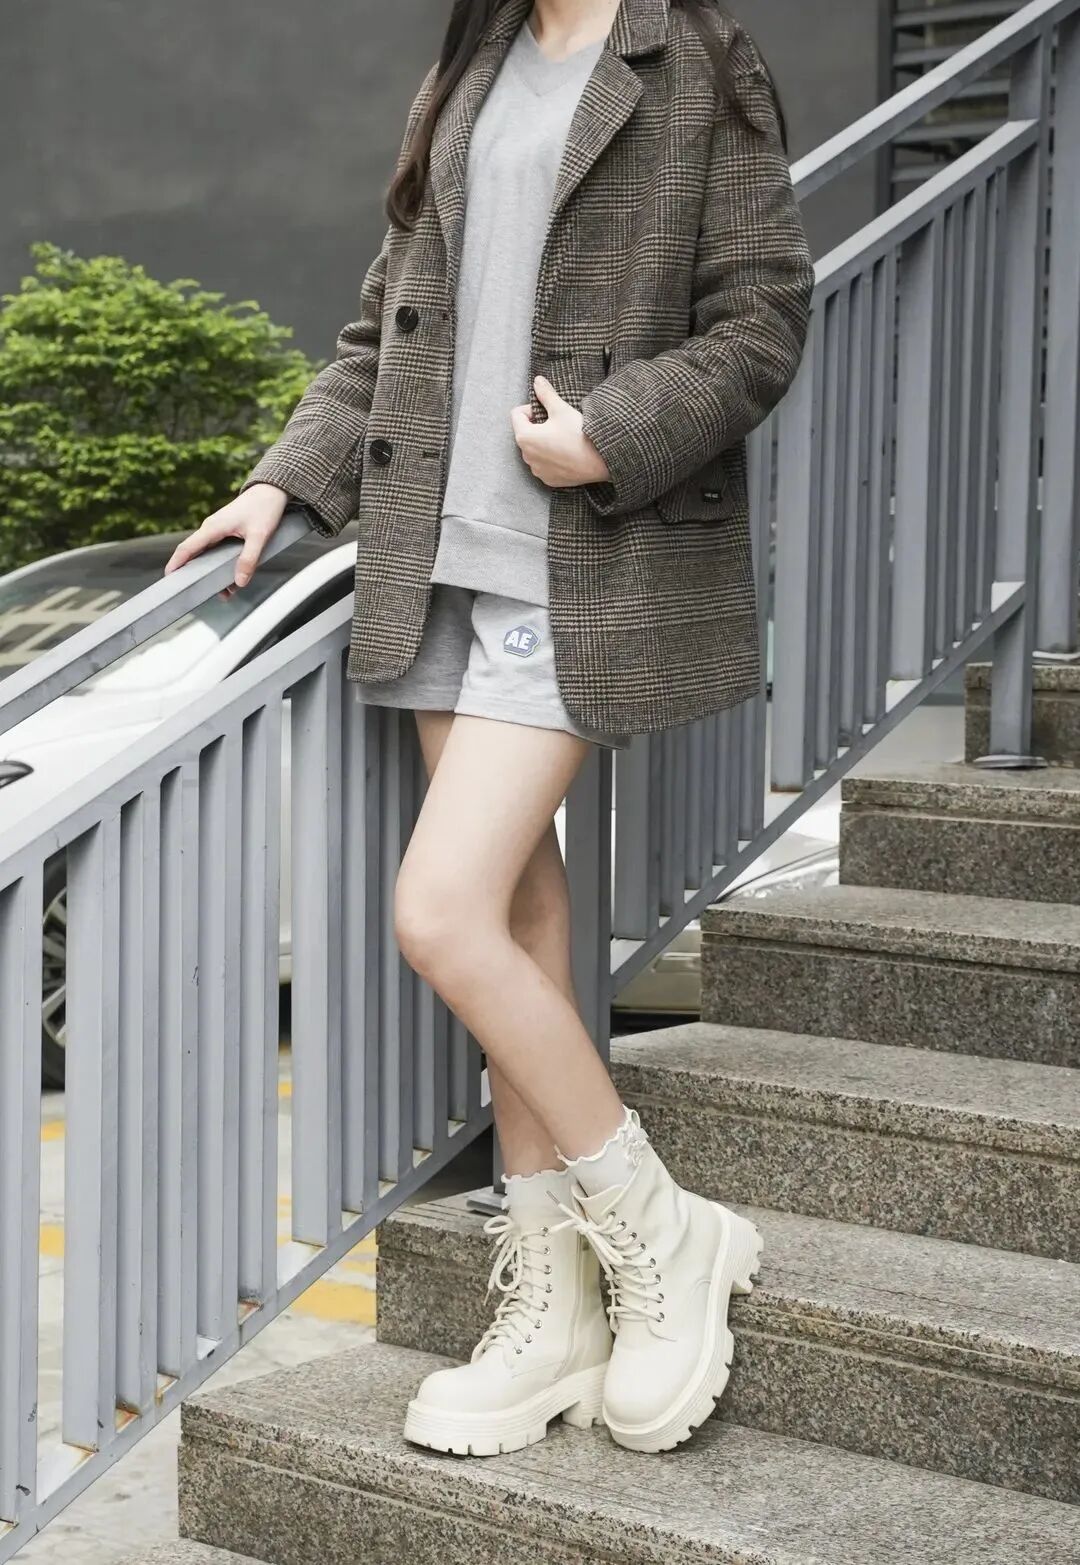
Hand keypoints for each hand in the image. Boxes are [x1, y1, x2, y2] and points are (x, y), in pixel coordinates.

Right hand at [163, 482, 288, 600]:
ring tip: (223, 593)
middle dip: (194, 574)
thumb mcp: (259, 536)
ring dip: (212, 573)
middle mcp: (211, 529)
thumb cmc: (264, 508)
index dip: (176, 563)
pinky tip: (233, 580)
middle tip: (194, 593)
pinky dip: (222, 565)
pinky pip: (218, 551)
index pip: (187, 548)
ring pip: (208, 555)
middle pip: (195, 554)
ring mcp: (218, 530)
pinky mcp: (226, 532)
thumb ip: (249, 559)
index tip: (169, 577)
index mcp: (213, 528)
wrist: (271, 490)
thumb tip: (240, 582)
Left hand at [510, 375, 610, 488]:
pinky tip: (566, 454)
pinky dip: (551, 459)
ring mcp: (537, 470)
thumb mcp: (561, 409)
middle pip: (525, 433)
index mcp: (524, 436)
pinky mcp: (548, 480)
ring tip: (563, 440)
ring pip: (534, 450)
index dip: (532, 408)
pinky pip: (544, 465)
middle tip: (557, 424)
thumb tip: (537, 380)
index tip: (547, 411)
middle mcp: (526, 456)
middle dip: (537, 427)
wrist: (599, 460)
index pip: (517, 414)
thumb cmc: (578, 433)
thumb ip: (545, 394)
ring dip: (543, 443)